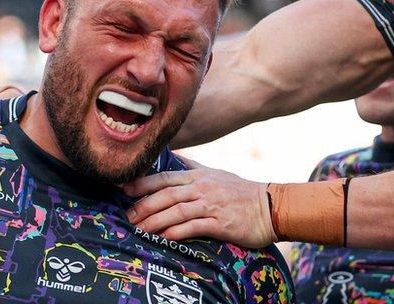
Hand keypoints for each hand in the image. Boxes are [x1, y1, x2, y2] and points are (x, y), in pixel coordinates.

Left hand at [124, 164, 275, 248]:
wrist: (269, 207)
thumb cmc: (240, 192)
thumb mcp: (215, 174)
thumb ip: (192, 167)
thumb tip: (173, 156)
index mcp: (198, 176)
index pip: (165, 177)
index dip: (142, 183)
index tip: (123, 189)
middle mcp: (202, 188)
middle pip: (166, 194)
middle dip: (143, 205)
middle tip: (126, 217)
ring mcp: (211, 205)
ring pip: (176, 211)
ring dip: (154, 221)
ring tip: (138, 230)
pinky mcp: (221, 223)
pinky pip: (194, 227)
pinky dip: (177, 232)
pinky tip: (163, 237)